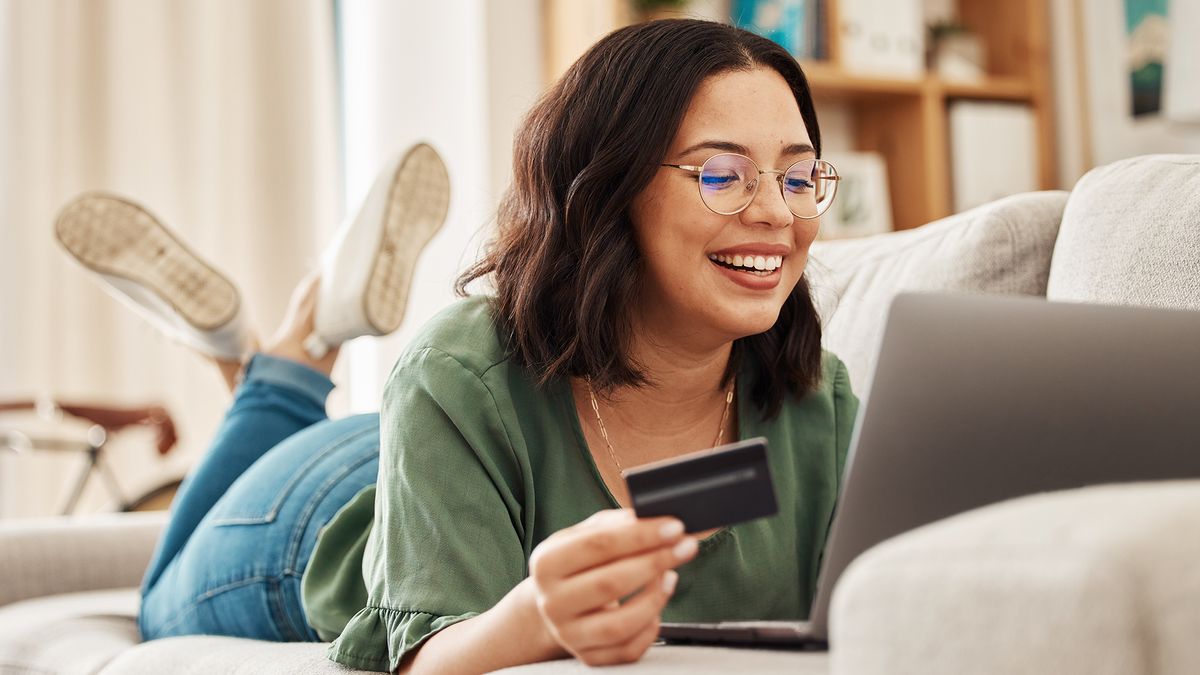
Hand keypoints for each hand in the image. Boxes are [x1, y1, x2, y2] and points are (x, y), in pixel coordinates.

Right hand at [528, 509, 698, 665]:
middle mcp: (552, 602)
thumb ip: (614, 525)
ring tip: (671, 576)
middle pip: (610, 583)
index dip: (640, 536)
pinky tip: (657, 605)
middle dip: (656, 562)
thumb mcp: (583, 535)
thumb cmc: (575, 563)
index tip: (673, 527)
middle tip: (685, 547)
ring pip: (620, 625)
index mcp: (546, 563)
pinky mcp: (588, 657)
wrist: (554, 601)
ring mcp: (568, 634)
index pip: (597, 545)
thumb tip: (648, 520)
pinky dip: (650, 628)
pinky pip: (628, 650)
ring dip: (655, 598)